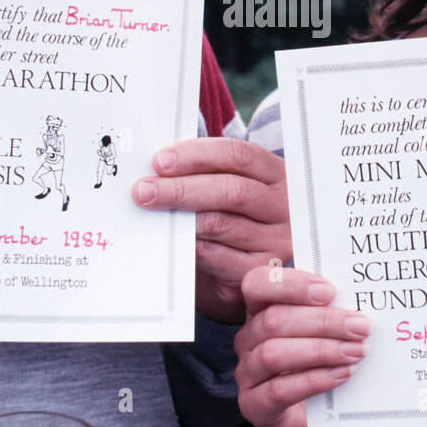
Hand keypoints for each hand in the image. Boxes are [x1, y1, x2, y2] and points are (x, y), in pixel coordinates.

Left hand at [132, 138, 290, 322]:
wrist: (241, 271)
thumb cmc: (229, 218)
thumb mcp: (226, 189)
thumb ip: (203, 173)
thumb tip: (157, 165)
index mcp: (275, 174)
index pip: (240, 155)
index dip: (198, 154)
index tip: (160, 160)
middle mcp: (282, 206)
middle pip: (232, 190)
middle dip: (182, 188)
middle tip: (144, 191)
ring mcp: (276, 240)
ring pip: (221, 223)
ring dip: (179, 218)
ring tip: (150, 212)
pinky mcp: (259, 270)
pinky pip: (216, 255)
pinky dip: (189, 246)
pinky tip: (170, 240)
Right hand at [234, 265, 369, 426]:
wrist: (315, 415)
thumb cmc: (320, 362)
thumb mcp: (322, 331)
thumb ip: (330, 311)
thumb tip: (356, 298)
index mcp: (259, 310)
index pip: (259, 284)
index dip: (291, 285)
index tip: (330, 291)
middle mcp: (248, 338)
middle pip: (273, 320)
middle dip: (322, 321)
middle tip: (360, 326)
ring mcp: (247, 373)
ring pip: (273, 354)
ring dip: (320, 350)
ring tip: (356, 351)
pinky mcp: (254, 405)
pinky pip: (279, 390)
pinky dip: (314, 380)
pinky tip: (342, 374)